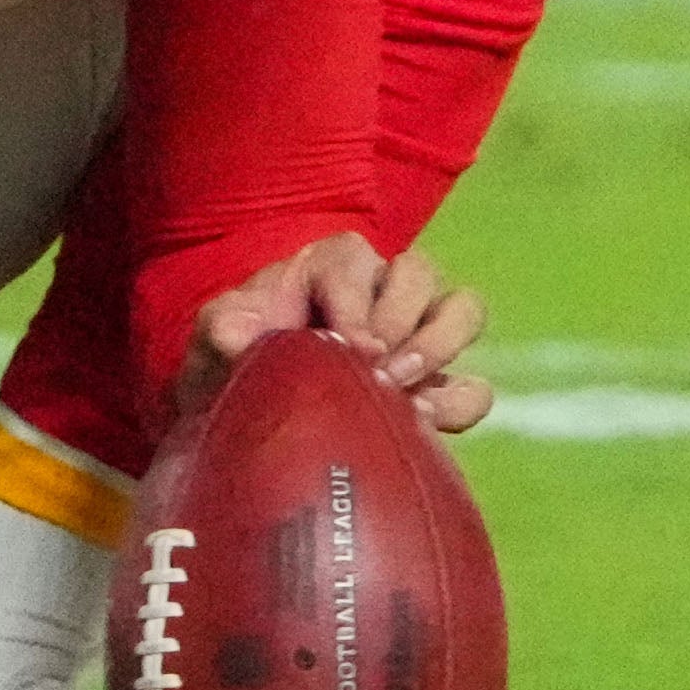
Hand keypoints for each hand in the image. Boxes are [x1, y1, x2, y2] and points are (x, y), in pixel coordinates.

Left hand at [179, 230, 490, 440]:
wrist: (247, 424)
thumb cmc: (233, 366)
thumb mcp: (216, 343)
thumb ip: (223, 330)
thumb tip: (240, 336)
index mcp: (330, 267)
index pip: (356, 263)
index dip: (358, 303)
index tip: (352, 348)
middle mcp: (382, 289)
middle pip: (421, 274)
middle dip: (403, 321)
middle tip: (379, 371)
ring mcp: (415, 336)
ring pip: (462, 309)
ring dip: (440, 347)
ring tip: (406, 394)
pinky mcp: (433, 388)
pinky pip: (474, 384)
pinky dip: (459, 401)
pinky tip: (423, 426)